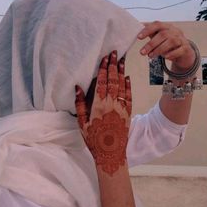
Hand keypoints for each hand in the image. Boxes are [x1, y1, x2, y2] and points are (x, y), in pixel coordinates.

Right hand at [75, 50, 131, 175]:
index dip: (103, 69)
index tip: (105, 58)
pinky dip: (128, 86)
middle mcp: (111, 104)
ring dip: (121, 72)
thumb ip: (79, 104)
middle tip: (115, 53)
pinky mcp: (128, 113)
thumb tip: (78, 87)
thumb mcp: (81, 123)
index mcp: (98, 105)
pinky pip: (128, 96)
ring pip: (121, 86)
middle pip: (112, 80)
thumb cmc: (93, 139)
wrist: (111, 154)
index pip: (101, 82)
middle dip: (113, 65)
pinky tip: (127, 77)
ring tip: (121, 60)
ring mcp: (121, 108)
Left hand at [138, 21, 195, 70]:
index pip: (157, 24)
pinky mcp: (186, 48)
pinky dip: (171, 54)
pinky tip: (165, 57)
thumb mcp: (160, 38)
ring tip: (150, 56)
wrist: (184, 53)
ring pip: (171, 42)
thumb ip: (151, 34)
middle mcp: (175, 31)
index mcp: (167, 26)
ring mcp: (182, 39)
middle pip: (163, 34)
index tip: (139, 37)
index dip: (148, 30)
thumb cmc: (169, 44)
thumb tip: (137, 31)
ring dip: (159, 49)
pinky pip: (179, 50)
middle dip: (151, 44)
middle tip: (142, 52)